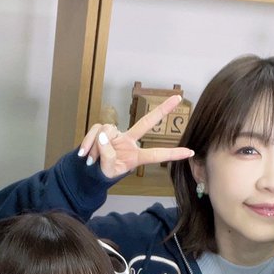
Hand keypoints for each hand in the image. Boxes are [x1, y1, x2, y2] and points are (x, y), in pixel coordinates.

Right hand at [77, 95, 194, 178]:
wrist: (86, 173)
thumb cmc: (101, 174)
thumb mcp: (107, 171)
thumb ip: (107, 156)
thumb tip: (104, 136)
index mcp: (135, 156)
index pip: (155, 154)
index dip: (171, 154)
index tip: (190, 152)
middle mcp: (129, 142)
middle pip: (146, 122)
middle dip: (162, 110)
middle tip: (178, 98)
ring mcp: (116, 134)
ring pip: (107, 131)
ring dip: (96, 146)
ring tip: (90, 160)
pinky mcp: (102, 130)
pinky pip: (96, 130)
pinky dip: (87, 142)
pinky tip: (83, 153)